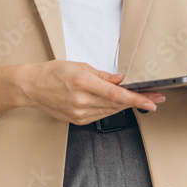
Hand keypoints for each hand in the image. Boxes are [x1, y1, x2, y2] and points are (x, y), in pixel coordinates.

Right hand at [16, 60, 165, 124]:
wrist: (32, 87)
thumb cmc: (53, 73)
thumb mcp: (79, 66)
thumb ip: (102, 75)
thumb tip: (120, 79)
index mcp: (83, 82)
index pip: (116, 94)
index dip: (136, 99)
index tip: (151, 101)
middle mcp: (82, 100)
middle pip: (116, 104)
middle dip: (137, 101)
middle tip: (154, 97)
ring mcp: (79, 113)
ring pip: (110, 111)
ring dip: (125, 106)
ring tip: (139, 98)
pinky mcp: (78, 120)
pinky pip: (100, 116)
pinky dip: (111, 109)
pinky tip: (117, 103)